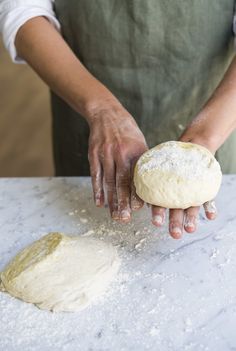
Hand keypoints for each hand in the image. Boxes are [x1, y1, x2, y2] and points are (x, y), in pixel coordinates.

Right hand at [88, 102, 147, 221]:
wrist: (106, 114)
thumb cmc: (128, 132)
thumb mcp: (140, 142)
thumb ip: (144, 163)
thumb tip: (152, 186)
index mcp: (136, 150)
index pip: (137, 176)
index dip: (138, 193)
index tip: (140, 209)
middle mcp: (120, 153)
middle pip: (121, 181)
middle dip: (123, 202)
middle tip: (126, 219)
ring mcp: (105, 154)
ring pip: (108, 182)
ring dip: (111, 201)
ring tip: (114, 216)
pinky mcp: (93, 155)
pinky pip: (95, 176)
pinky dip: (97, 191)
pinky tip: (100, 203)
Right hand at [151, 136, 217, 238]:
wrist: (193, 148)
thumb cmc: (172, 158)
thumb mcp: (157, 162)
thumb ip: (147, 171)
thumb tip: (131, 177)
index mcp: (164, 192)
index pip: (159, 205)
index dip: (158, 215)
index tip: (157, 223)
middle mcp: (178, 197)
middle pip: (176, 212)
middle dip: (175, 224)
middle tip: (175, 234)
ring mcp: (193, 195)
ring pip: (191, 209)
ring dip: (191, 220)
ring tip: (191, 229)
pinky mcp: (206, 191)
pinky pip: (208, 201)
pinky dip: (210, 209)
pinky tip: (211, 216)